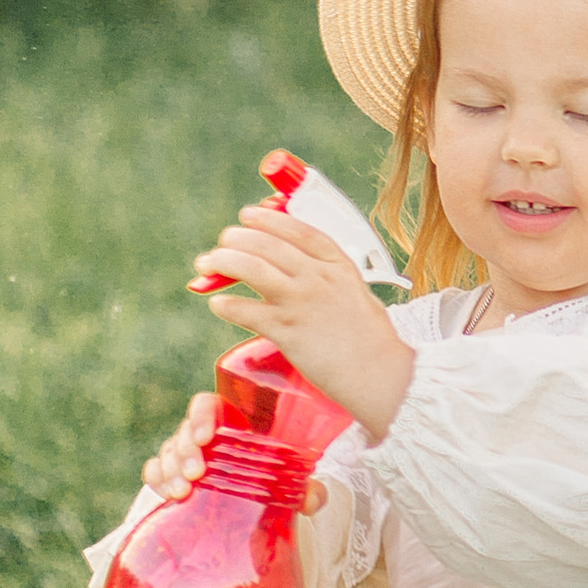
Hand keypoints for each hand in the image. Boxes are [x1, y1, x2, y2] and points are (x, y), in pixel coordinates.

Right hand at [139, 388, 332, 515]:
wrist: (258, 493)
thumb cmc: (275, 474)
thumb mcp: (293, 479)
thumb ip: (307, 488)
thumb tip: (313, 500)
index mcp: (231, 421)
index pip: (207, 405)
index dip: (201, 416)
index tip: (205, 437)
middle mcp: (205, 433)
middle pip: (185, 431)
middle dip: (185, 451)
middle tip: (195, 474)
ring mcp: (186, 452)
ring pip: (169, 451)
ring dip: (170, 469)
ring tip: (182, 492)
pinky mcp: (175, 473)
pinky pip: (156, 470)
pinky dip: (157, 478)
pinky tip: (165, 493)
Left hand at [191, 210, 416, 439]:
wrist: (380, 373)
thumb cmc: (370, 339)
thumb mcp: (355, 294)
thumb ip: (328, 279)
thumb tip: (295, 271)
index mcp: (338, 266)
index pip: (299, 231)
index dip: (269, 219)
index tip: (248, 214)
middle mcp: (318, 278)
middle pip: (268, 245)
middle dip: (237, 239)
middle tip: (223, 243)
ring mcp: (302, 303)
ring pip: (253, 270)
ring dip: (225, 263)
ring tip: (208, 264)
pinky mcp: (288, 332)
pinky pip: (248, 312)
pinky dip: (228, 305)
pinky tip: (217, 304)